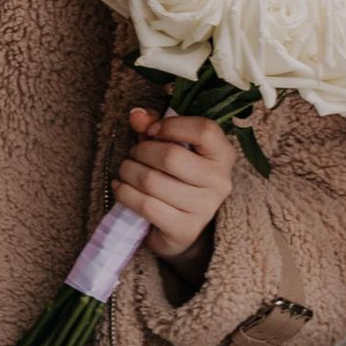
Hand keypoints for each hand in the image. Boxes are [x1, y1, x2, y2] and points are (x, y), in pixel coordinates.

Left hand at [113, 107, 235, 264]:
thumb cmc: (175, 177)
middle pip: (170, 156)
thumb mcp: (168, 145)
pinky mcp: (185, 230)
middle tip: (133, 155)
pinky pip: (145, 205)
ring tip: (126, 171)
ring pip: (151, 181)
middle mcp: (220, 181)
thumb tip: (136, 115)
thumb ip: (154, 126)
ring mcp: (204, 208)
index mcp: (223, 154)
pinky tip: (122, 188)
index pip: (204, 130)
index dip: (171, 125)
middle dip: (141, 151)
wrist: (180, 227)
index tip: (151, 131)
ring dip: (128, 172)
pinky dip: (125, 193)